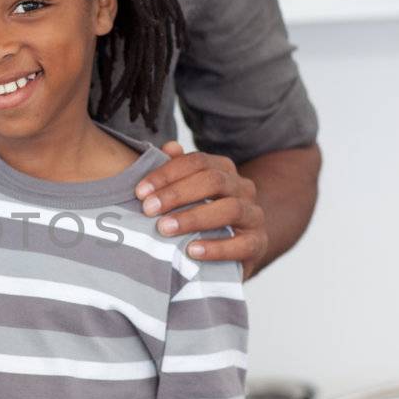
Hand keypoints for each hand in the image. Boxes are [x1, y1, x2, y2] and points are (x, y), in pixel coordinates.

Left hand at [135, 141, 266, 279]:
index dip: (167, 174)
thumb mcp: (187, 195)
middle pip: (214, 181)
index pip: (198, 162)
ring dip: (194, 218)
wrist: (231, 251)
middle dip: (177, 194)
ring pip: (230, 209)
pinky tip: (192, 251)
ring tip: (165, 228)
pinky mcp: (258, 244)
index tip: (140, 192)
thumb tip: (170, 147)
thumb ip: (177, 171)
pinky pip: (243, 244)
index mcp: (224, 171)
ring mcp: (253, 216)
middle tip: (148, 209)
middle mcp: (243, 188)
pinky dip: (217, 248)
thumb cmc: (201, 219)